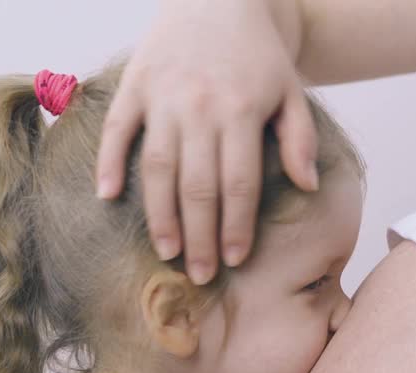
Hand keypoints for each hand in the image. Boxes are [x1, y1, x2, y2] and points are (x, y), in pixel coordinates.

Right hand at [96, 0, 318, 282]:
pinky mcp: (135, 84)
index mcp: (241, 110)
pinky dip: (109, 162)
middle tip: (199, 275)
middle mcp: (199, 106)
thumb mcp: (291, 91)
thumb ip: (299, 139)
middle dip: (200, 236)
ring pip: (158, 166)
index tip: (236, 259)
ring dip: (160, 214)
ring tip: (166, 251)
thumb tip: (307, 186)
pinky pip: (118, 130)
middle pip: (198, 185)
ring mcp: (162, 95)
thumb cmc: (258, 55)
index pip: (239, 182)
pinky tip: (107, 196)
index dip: (237, 225)